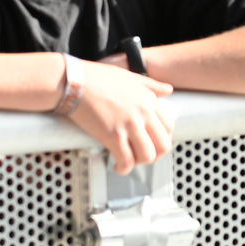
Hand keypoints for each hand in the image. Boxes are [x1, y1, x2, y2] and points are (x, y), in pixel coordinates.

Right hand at [66, 60, 173, 174]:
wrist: (75, 83)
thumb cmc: (98, 78)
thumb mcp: (131, 77)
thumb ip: (152, 85)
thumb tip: (168, 90)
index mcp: (149, 100)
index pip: (169, 127)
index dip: (162, 140)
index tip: (152, 143)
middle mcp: (143, 114)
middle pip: (163, 145)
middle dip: (155, 155)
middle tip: (142, 156)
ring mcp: (129, 125)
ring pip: (147, 156)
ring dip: (139, 163)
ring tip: (129, 160)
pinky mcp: (112, 136)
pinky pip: (126, 161)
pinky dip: (123, 168)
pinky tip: (117, 166)